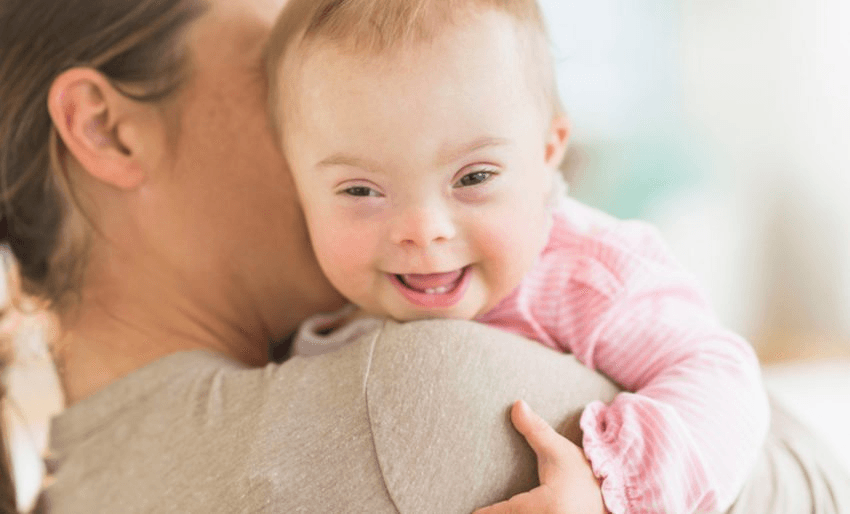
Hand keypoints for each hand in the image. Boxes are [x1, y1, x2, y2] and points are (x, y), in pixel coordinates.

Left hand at [473, 400, 606, 513]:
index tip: (473, 512)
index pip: (504, 513)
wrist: (613, 498)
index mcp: (546, 506)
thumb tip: (516, 404)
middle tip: (475, 511)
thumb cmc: (581, 475)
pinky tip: (517, 513)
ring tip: (490, 513)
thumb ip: (535, 430)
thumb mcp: (558, 451)